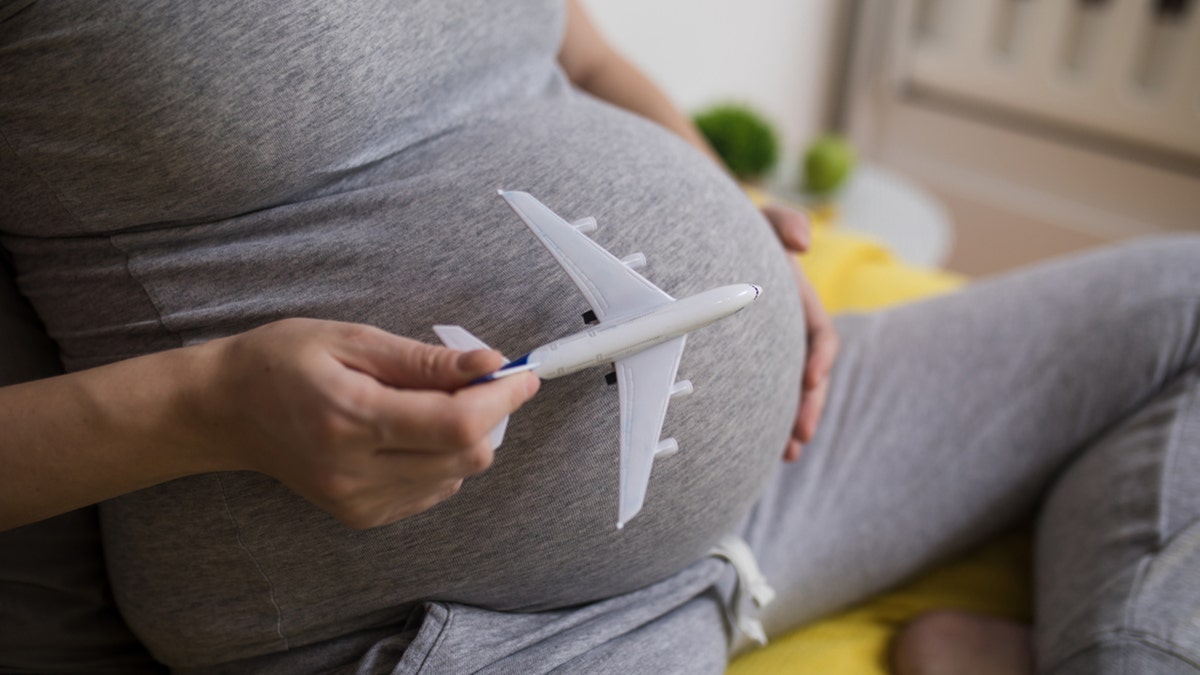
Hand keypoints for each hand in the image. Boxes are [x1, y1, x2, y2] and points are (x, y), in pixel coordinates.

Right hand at [199, 318, 538, 527]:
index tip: (521, 374)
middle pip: (466, 456)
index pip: (456, 424)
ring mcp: (359, 501)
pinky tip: (411, 432)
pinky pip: (433, 490)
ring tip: (431, 402)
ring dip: (466, 437)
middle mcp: (356, 471)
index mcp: (351, 418)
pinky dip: (441, 459)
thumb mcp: (352, 340)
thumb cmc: (282, 362)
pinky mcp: (362, 515)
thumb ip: (424, 360)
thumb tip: (489, 365)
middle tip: (474, 380)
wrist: (224, 411)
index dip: (501, 399)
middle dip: (488, 415)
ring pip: (456, 476)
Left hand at [761, 204, 839, 461]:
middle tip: (799, 438)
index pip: (820, 337)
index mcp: (800, 304)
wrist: (711, 240)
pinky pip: (760, 394)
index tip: (811, 378)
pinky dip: (763, 418)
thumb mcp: (763, 221)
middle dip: (808, 408)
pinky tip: (759, 446)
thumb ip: (783, 221)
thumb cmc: (740, 230)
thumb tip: (802, 240)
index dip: (820, 358)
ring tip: (787, 454)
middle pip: (808, 377)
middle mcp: (790, 332)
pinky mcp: (748, 363)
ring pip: (786, 393)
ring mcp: (770, 350)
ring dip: (790, 424)